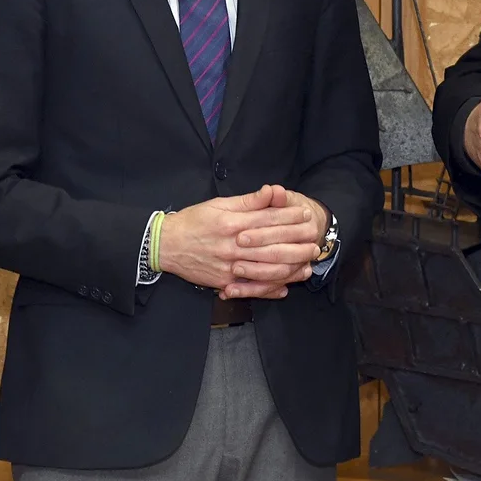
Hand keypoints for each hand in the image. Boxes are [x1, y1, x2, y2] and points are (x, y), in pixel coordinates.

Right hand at [159, 186, 320, 296]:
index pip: (268, 220)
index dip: (289, 218)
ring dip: (290, 268)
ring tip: (307, 264)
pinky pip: (251, 288)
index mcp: (232, 222)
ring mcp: (229, 266)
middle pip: (272, 245)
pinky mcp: (224, 282)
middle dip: (297, 243)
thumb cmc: (193, 221)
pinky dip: (270, 289)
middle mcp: (232, 245)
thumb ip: (248, 201)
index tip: (305, 216)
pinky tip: (285, 287)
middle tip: (315, 240)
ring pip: (266, 269)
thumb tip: (272, 191)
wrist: (166, 245)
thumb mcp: (219, 204)